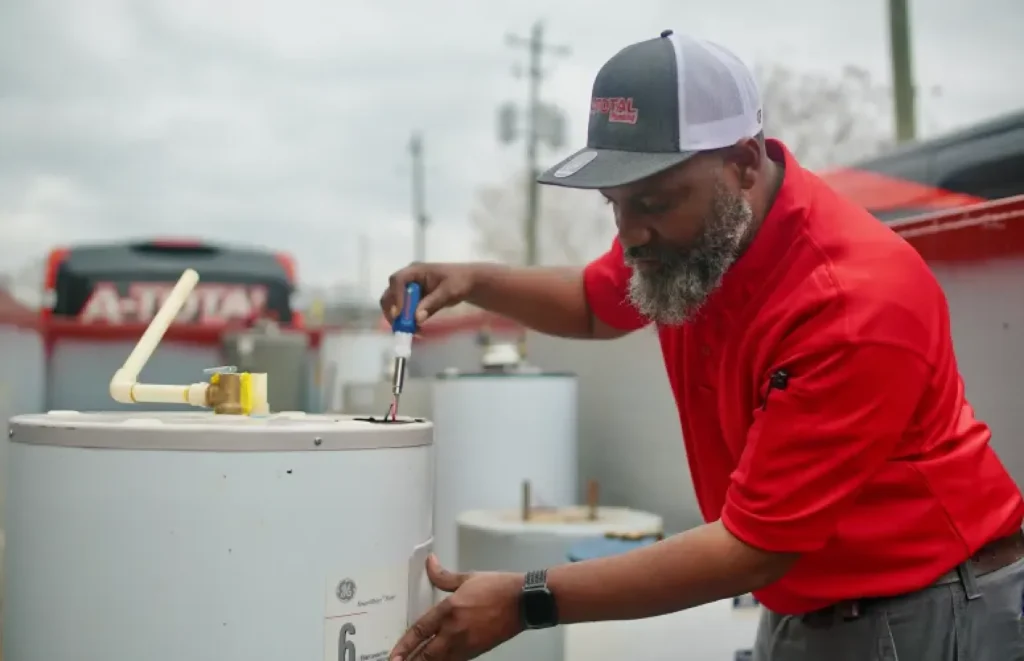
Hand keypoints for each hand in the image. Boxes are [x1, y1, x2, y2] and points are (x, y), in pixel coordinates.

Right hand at [380, 263, 477, 325]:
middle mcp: (408, 279)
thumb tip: (417, 318)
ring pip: (395, 304)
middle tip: (400, 327)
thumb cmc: (459, 282)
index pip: (398, 280)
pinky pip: (404, 311)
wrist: (468, 283)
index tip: (401, 314)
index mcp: (415, 270)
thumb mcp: (448, 292)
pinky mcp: (413, 299)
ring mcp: (409, 289)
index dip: (396, 297)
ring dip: (399, 319)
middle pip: (390, 293)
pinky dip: (407, 321)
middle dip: (393, 311)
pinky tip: (417, 330)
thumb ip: (432, 304)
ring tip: (411, 331)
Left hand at [390, 554, 523, 660]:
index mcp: (450, 609)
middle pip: (426, 654)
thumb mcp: (467, 577)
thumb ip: (443, 575)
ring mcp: (466, 643)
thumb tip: (429, 563)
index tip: (394, 655)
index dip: (404, 645)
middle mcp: (455, 630)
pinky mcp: (477, 650)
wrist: (524, 601)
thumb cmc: (499, 588)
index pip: (420, 630)